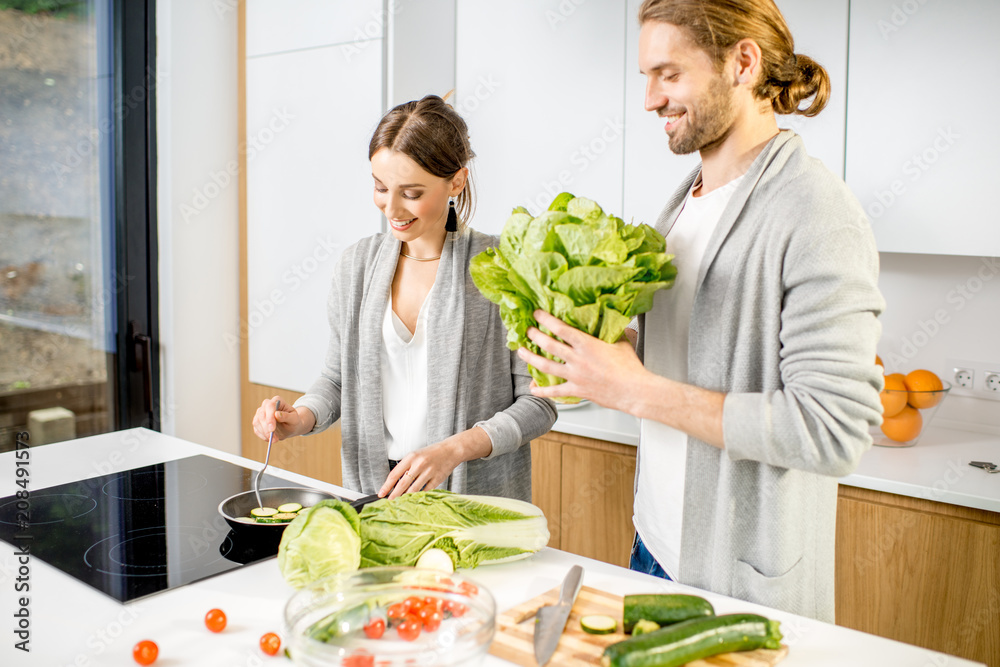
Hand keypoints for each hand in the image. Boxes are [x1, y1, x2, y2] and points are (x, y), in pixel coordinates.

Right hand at [251, 396, 311, 441]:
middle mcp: (267, 405)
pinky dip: (262, 435)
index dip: (270, 417)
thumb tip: (277, 414)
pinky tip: (269, 439)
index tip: (272, 429)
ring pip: (257, 422)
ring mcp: (260, 413)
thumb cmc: (293, 421)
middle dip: (266, 428)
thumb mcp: (294, 419)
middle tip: (273, 438)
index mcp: (277, 400)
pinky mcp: (257, 422)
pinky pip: (256, 429)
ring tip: (274, 440)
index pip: (270, 405)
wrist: (290, 427)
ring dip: (264, 433)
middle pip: (262, 414)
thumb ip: (287, 416)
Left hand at [379, 439, 463, 499]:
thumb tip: (394, 483)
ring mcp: (428, 472)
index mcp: (411, 457)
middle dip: (393, 495)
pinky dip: (418, 496)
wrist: (451, 451)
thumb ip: (406, 467)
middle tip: (388, 502)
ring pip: (413, 490)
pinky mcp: (437, 479)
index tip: (381, 493)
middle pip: (402, 484)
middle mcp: (419, 464)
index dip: (386, 486)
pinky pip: (425, 491)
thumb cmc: (431, 453)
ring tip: (399, 503)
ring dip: (405, 498)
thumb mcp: (416, 455)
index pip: (395, 474)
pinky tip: (413, 500)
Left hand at [517, 310, 647, 412]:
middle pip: (550, 346)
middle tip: (527, 331)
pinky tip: (534, 389)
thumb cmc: (630, 368)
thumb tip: (610, 320)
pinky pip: (556, 391)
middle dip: (535, 336)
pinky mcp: (577, 390)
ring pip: (547, 367)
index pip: (562, 329)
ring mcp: (575, 376)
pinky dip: (543, 391)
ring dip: (531, 359)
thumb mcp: (621, 341)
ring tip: (521, 353)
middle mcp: (578, 360)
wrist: (634, 391)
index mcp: (587, 345)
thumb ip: (611, 331)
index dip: (547, 320)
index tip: (537, 314)